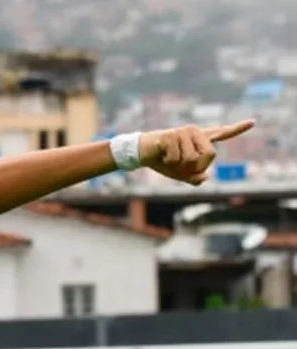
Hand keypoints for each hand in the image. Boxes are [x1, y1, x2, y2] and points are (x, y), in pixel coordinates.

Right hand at [139, 120, 254, 184]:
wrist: (142, 153)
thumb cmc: (163, 161)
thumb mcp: (181, 173)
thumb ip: (195, 178)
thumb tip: (206, 177)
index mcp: (200, 139)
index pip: (222, 134)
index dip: (238, 129)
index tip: (253, 122)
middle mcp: (194, 132)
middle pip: (210, 155)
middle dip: (195, 167)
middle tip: (180, 165)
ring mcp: (183, 132)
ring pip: (191, 159)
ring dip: (179, 166)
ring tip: (169, 158)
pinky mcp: (171, 135)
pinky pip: (176, 158)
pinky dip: (168, 163)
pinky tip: (162, 155)